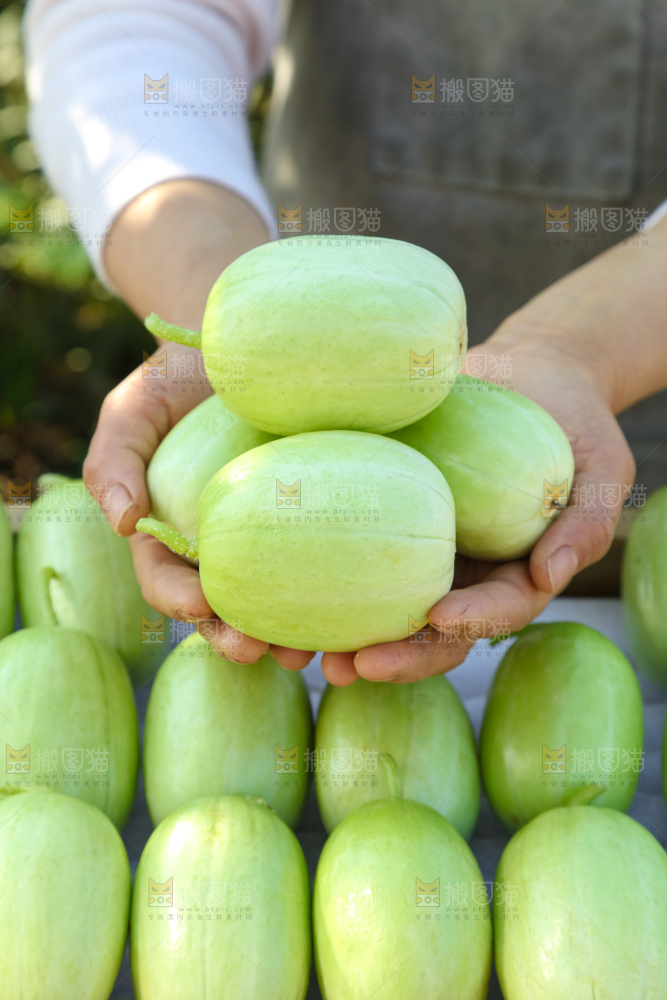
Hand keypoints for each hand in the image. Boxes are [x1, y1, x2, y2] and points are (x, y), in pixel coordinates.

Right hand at [83, 179, 314, 667]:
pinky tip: (367, 612)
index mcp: (173, 533)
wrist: (247, 349)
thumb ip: (114, 458)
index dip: (180, 599)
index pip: (166, 578)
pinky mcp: (324, 520)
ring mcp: (276, 538)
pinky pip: (334, 563)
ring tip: (321, 653)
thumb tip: (118, 521)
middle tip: (262, 650)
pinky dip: (346, 596)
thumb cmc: (182, 376)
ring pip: (283, 601)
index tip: (204, 604)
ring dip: (297, 634)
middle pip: (227, 606)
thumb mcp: (136, 406)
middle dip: (240, 637)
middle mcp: (225, 546)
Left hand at [320, 337, 633, 684]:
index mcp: (507, 575)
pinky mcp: (381, 510)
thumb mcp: (599, 468)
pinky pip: (348, 543)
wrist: (528, 375)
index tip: (437, 619)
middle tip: (349, 666)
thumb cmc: (572, 422)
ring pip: (376, 602)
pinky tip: (271, 582)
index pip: (491, 614)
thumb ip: (586, 523)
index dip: (467, 625)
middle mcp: (458, 571)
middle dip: (391, 655)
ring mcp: (417, 543)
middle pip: (425, 631)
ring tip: (295, 650)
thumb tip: (551, 574)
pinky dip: (310, 570)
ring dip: (337, 632)